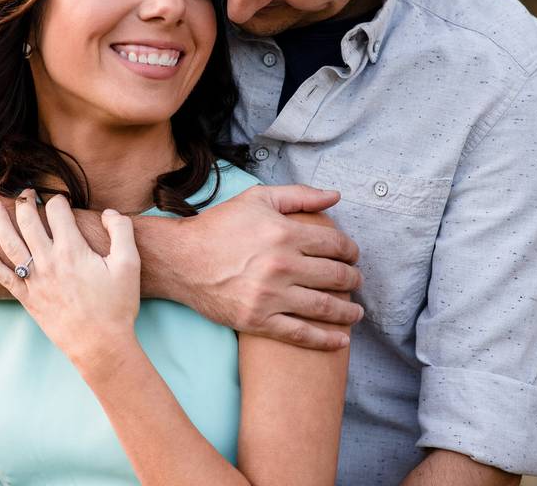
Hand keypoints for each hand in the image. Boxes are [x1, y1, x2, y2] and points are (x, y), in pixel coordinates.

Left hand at [0, 190, 140, 369]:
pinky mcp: (28, 298)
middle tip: (26, 192)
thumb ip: (122, 231)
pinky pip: (2, 277)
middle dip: (26, 202)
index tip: (62, 200)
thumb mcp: (129, 264)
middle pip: (29, 221)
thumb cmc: (117, 305)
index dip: (59, 200)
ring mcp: (35, 280)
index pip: (58, 211)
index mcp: (72, 249)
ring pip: (10, 243)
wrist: (100, 345)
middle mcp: (49, 261)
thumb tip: (108, 212)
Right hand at [182, 184, 363, 350]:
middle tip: (356, 281)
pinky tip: (341, 340)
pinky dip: (325, 339)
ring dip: (348, 310)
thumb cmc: (218, 226)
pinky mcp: (257, 320)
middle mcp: (281, 265)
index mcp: (284, 233)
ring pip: (324, 307)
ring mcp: (270, 296)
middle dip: (353, 279)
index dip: (351, 251)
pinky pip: (300, 334)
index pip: (335, 245)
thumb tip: (335, 196)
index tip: (352, 256)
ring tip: (356, 311)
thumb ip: (299, 196)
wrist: (180, 259)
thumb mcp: (258, 199)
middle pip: (335, 276)